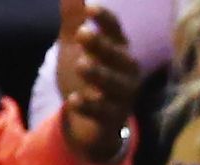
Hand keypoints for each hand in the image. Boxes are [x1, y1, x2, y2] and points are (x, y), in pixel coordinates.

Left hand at [55, 0, 140, 164]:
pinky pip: (104, 113)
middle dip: (103, 45)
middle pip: (120, 57)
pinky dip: (89, 107)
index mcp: (118, 49)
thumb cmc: (87, 74)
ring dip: (99, 74)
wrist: (90, 118)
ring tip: (81, 65)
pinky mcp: (113, 118)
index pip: (116, 31)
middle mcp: (126, 72)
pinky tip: (74, 100)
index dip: (105, 20)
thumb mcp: (75, 43)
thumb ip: (73, 16)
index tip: (90, 7)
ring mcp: (122, 97)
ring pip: (115, 85)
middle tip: (81, 33)